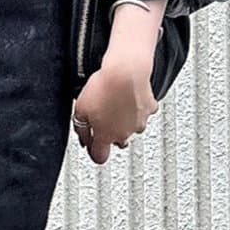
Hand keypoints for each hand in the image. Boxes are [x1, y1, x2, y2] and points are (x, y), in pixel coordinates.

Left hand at [70, 47, 158, 164]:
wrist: (126, 71)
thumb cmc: (104, 89)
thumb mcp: (79, 110)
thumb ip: (81, 129)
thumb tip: (83, 139)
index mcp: (106, 136)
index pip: (100, 157)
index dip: (94, 152)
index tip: (92, 146)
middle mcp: (124, 134)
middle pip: (116, 141)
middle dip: (109, 132)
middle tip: (102, 116)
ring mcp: (139, 123)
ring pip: (130, 127)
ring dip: (123, 119)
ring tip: (115, 102)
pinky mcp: (149, 109)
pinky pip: (142, 112)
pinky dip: (136, 107)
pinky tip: (129, 96)